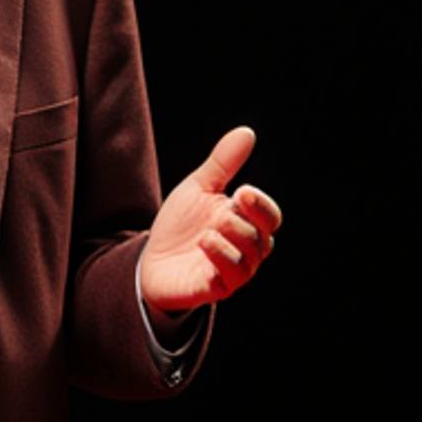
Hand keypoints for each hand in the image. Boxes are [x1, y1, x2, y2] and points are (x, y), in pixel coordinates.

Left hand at [138, 125, 279, 314]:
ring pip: (250, 259)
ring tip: (210, 228)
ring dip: (233, 238)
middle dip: (244, 221)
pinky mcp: (216, 288)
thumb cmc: (180, 225)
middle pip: (263, 238)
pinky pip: (232, 278)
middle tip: (224, 208)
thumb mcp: (199, 188)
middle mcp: (246, 250)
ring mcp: (233, 272)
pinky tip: (204, 242)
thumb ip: (223, 163)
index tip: (242, 192)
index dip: (262, 206)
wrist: (150, 259)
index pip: (271, 217)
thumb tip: (246, 132)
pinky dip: (221, 257)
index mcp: (246, 224)